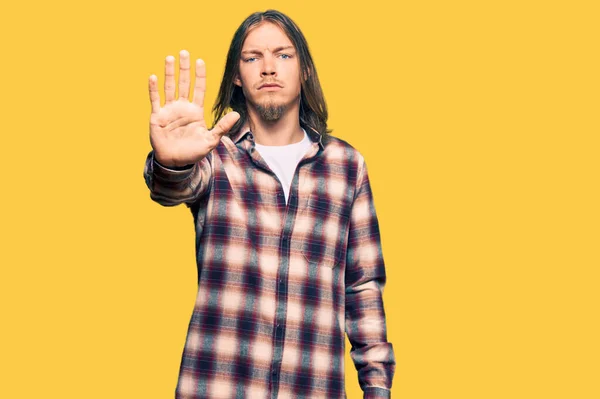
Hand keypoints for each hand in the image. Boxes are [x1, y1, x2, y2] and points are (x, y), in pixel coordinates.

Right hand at [148, 50, 239, 167]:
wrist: (175, 162)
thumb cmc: (193, 152)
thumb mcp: (211, 140)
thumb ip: (222, 127)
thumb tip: (237, 114)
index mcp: (196, 111)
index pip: (199, 89)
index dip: (200, 75)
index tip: (200, 61)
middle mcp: (182, 107)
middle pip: (184, 83)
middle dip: (184, 68)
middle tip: (184, 52)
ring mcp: (169, 110)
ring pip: (169, 87)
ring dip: (169, 73)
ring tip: (170, 58)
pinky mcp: (157, 116)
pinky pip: (155, 100)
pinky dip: (154, 88)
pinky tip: (154, 76)